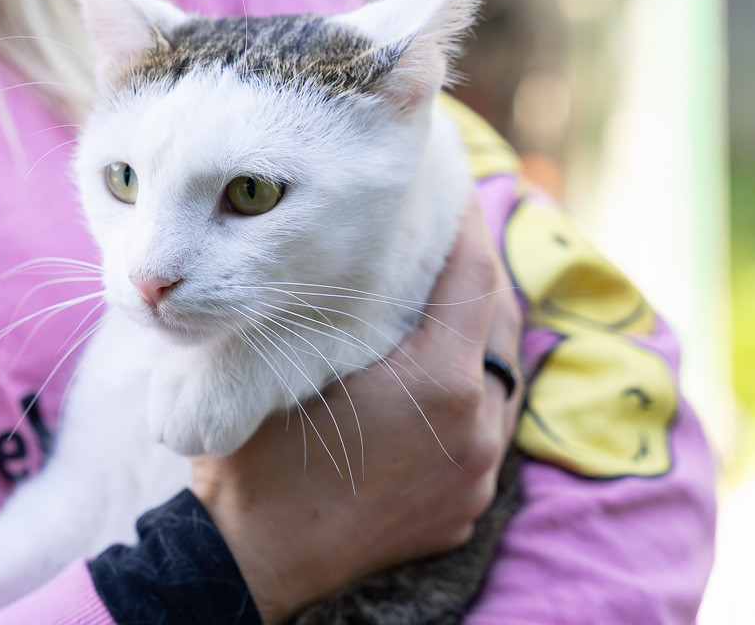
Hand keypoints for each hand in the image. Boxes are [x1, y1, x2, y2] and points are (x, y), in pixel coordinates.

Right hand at [190, 201, 523, 621]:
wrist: (254, 560)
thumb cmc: (262, 459)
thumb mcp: (295, 365)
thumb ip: (342, 308)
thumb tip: (361, 254)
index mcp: (440, 384)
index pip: (474, 279)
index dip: (465, 227)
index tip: (451, 195)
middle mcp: (477, 428)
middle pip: (500, 325)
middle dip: (476, 275)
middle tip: (446, 239)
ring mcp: (477, 474)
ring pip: (500, 380)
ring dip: (477, 337)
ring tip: (442, 303)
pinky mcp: (466, 507)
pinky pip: (485, 430)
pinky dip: (469, 393)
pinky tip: (434, 379)